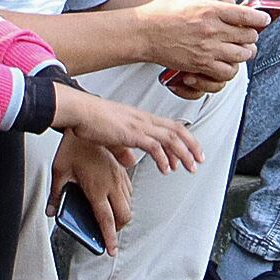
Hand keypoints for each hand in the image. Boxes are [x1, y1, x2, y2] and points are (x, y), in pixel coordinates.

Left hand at [48, 130, 133, 253]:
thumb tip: (51, 210)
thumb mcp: (59, 172)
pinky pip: (128, 188)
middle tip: (109, 233)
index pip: (106, 220)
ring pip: (129, 202)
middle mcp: (111, 184)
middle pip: (124, 214)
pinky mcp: (120, 168)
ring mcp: (118, 175)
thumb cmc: (73, 147)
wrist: (86, 123)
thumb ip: (56, 195)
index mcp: (96, 189)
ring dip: (122, 212)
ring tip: (112, 216)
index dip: (109, 238)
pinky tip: (115, 197)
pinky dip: (124, 198)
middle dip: (119, 227)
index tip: (110, 249)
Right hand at [49, 86, 202, 177]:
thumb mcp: (113, 136)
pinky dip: (163, 158)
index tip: (192, 152)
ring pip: (171, 138)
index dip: (186, 139)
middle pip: (178, 131)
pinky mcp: (131, 133)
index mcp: (143, 119)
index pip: (172, 127)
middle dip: (192, 147)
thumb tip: (130, 160)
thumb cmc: (92, 119)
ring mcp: (139, 125)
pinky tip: (167, 168)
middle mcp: (145, 120)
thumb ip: (124, 148)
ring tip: (189, 167)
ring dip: (183, 154)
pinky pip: (153, 145)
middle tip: (199, 161)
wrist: (80, 110)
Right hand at [132, 0, 265, 86]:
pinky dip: (231, 69)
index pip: (247, 16)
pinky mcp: (199, 65)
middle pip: (248, 37)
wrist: (143, 33)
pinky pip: (226, 73)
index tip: (264, 20)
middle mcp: (212, 31)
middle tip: (250, 33)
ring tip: (241, 48)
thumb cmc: (163, 10)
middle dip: (252, 35)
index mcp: (211, 10)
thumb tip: (229, 3)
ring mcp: (206, 50)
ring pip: (241, 56)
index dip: (260, 18)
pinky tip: (227, 62)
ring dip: (245, 52)